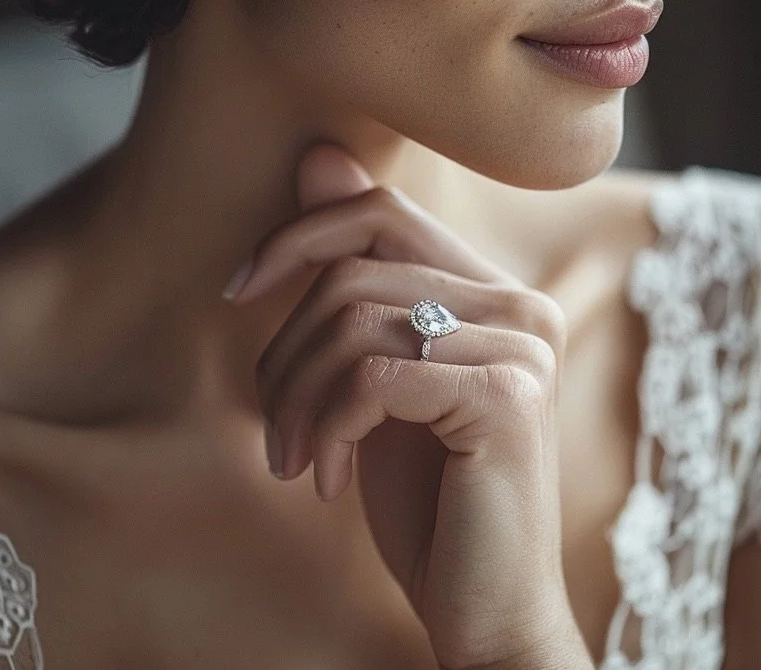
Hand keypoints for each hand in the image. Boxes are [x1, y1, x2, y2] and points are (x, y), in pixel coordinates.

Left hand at [229, 145, 589, 669]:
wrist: (486, 605)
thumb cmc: (427, 496)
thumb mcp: (374, 377)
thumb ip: (356, 272)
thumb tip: (317, 155)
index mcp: (492, 292)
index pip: (381, 211)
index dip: (299, 234)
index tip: (238, 289)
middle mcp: (520, 305)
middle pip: (356, 269)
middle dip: (285, 345)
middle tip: (270, 423)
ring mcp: (522, 347)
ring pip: (355, 321)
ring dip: (296, 398)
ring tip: (292, 458)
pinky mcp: (507, 397)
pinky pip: (373, 377)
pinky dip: (327, 427)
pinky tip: (327, 479)